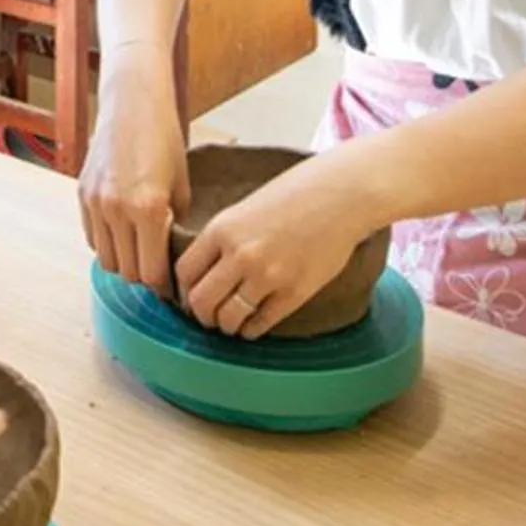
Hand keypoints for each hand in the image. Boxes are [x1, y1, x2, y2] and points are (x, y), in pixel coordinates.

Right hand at [78, 78, 191, 295]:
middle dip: (145, 275)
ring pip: (107, 259)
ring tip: (140, 251)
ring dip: (124, 262)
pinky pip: (91, 237)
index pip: (152, 272)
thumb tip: (171, 254)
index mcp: (149, 210)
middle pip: (128, 271)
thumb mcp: (182, 184)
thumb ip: (175, 223)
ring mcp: (96, 202)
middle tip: (158, 268)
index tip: (171, 285)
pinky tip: (122, 231)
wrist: (132, 102)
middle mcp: (118, 210)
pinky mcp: (82, 193)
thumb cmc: (164, 138)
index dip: (163, 285)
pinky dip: (106, 243)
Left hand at [173, 151, 383, 339]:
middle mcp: (240, 254)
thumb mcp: (245, 208)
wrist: (341, 196)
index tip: (191, 295)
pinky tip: (253, 324)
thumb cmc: (294, 196)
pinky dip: (251, 330)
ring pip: (228, 319)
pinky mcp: (294, 292)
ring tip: (231, 322)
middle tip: (208, 316)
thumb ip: (222, 238)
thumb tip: (202, 271)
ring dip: (226, 325)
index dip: (184, 290)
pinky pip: (261, 324)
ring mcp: (268, 276)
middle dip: (201, 314)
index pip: (184, 272)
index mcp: (222, 229)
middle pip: (200, 302)